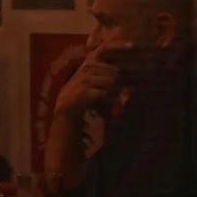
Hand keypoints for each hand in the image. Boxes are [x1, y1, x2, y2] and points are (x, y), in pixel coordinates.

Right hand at [44, 48, 123, 188]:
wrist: (63, 150)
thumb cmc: (84, 129)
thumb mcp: (102, 106)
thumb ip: (112, 92)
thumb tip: (129, 81)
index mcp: (81, 78)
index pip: (98, 52)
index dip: (115, 46)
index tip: (133, 46)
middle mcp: (74, 80)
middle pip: (100, 66)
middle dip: (114, 76)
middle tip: (118, 90)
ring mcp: (70, 91)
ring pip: (98, 77)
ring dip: (109, 87)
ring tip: (110, 100)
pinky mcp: (69, 103)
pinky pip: (92, 92)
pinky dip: (102, 95)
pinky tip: (104, 102)